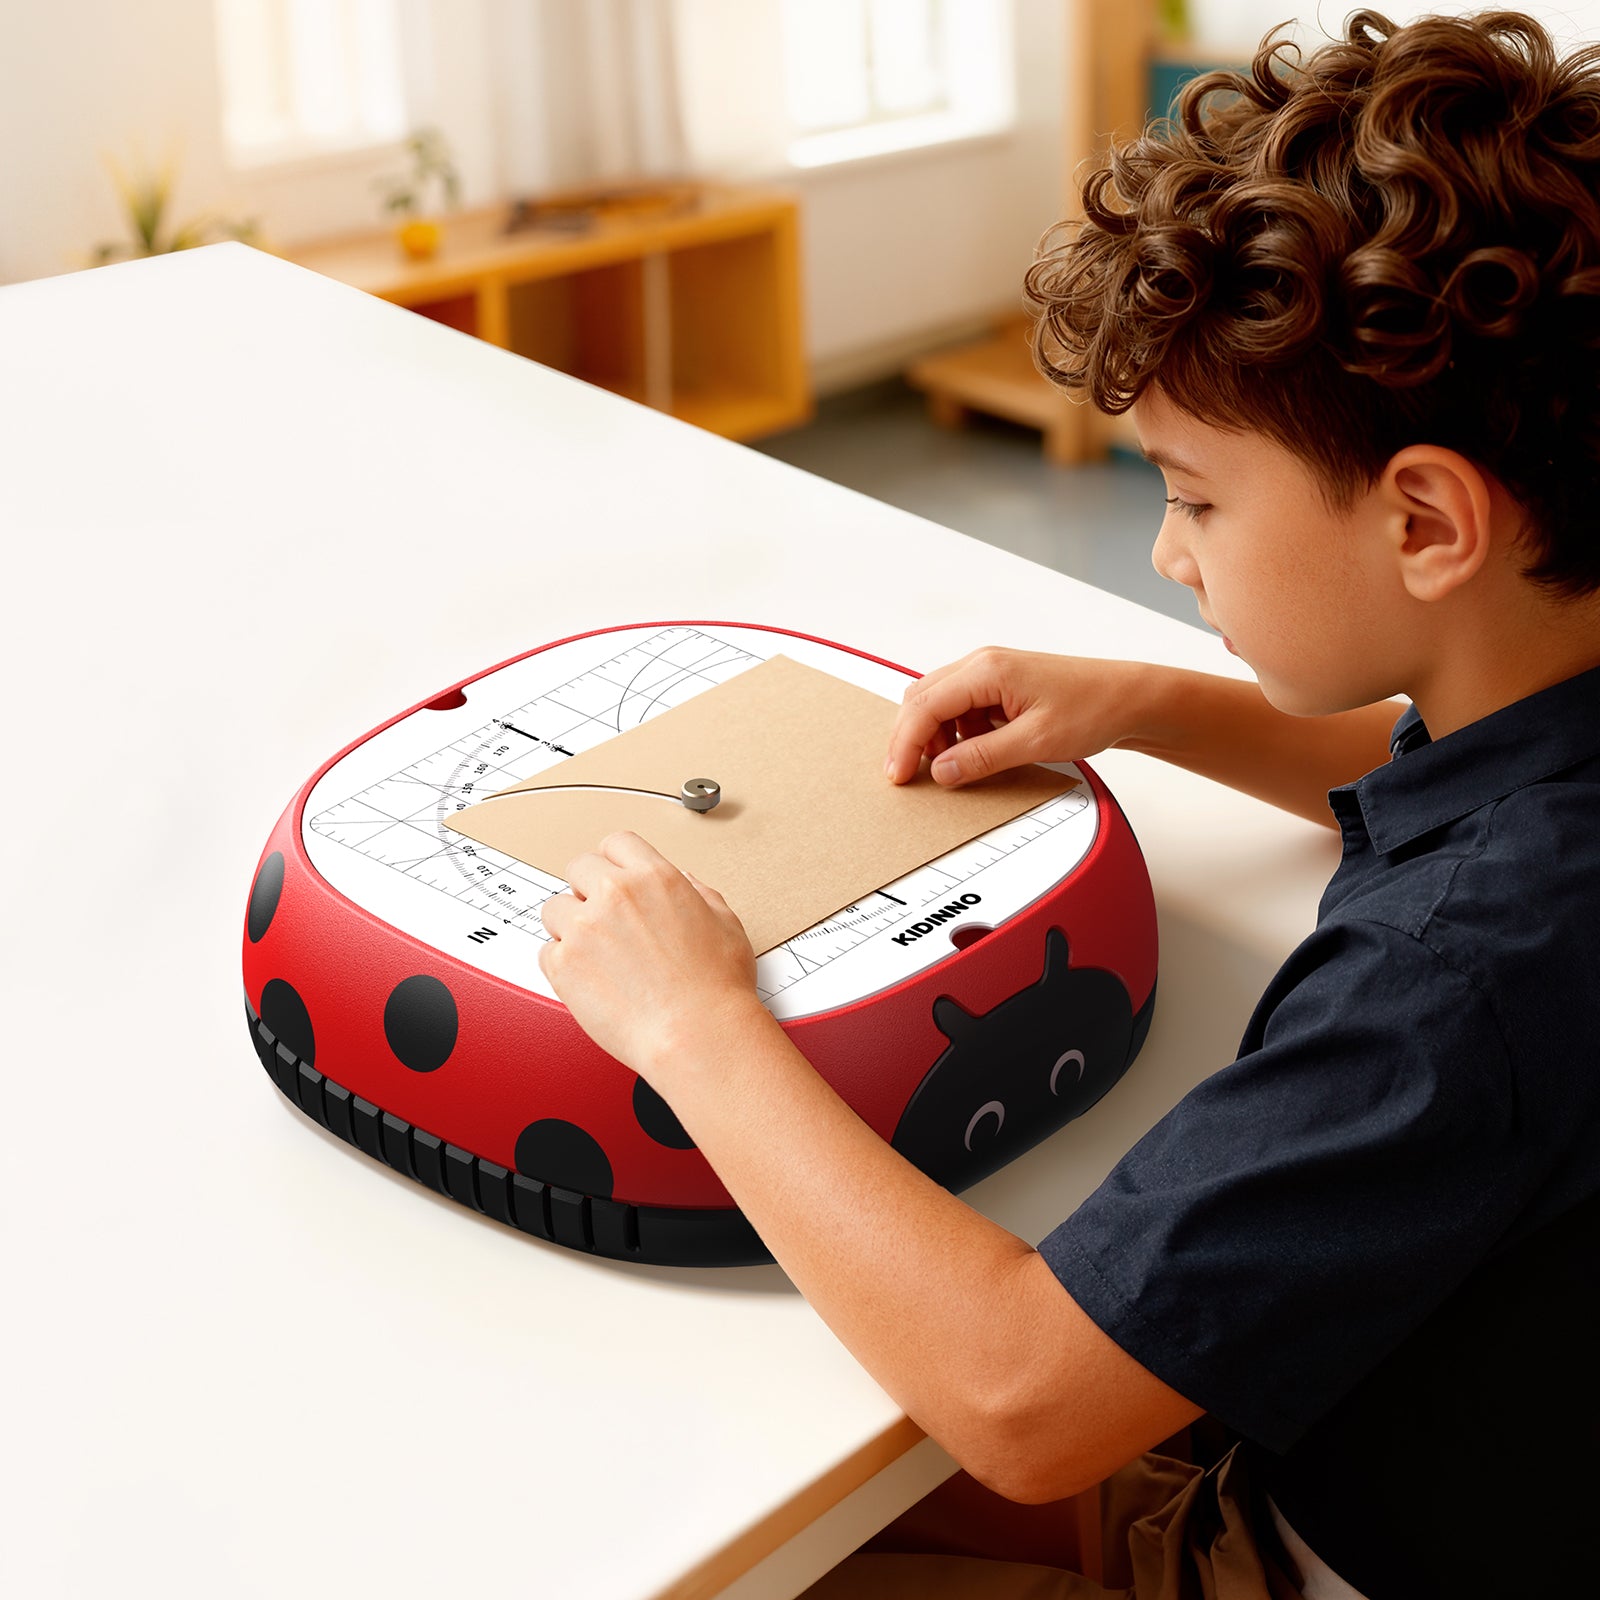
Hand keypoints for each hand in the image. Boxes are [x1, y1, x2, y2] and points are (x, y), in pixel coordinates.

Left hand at [539, 831, 766, 1083]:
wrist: (697, 1035)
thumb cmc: (716, 989)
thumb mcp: (725, 923)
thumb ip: (697, 893)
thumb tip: (682, 884)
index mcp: (655, 878)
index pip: (616, 843)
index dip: (614, 862)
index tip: (612, 879)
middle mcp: (615, 895)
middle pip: (578, 868)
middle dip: (587, 890)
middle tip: (602, 919)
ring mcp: (585, 928)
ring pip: (554, 908)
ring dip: (569, 926)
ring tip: (596, 955)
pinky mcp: (563, 964)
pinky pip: (545, 951)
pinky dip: (562, 965)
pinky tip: (590, 980)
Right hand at [884, 647, 1151, 786]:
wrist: (1129, 698)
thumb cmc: (1093, 708)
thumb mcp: (1036, 741)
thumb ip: (983, 757)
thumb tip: (943, 771)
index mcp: (987, 671)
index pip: (924, 706)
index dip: (905, 744)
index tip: (899, 776)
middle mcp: (983, 664)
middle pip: (921, 699)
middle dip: (911, 738)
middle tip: (909, 775)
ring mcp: (990, 673)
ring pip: (937, 703)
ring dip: (934, 736)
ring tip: (951, 766)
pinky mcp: (999, 686)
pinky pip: (960, 707)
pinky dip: (956, 732)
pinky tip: (972, 752)